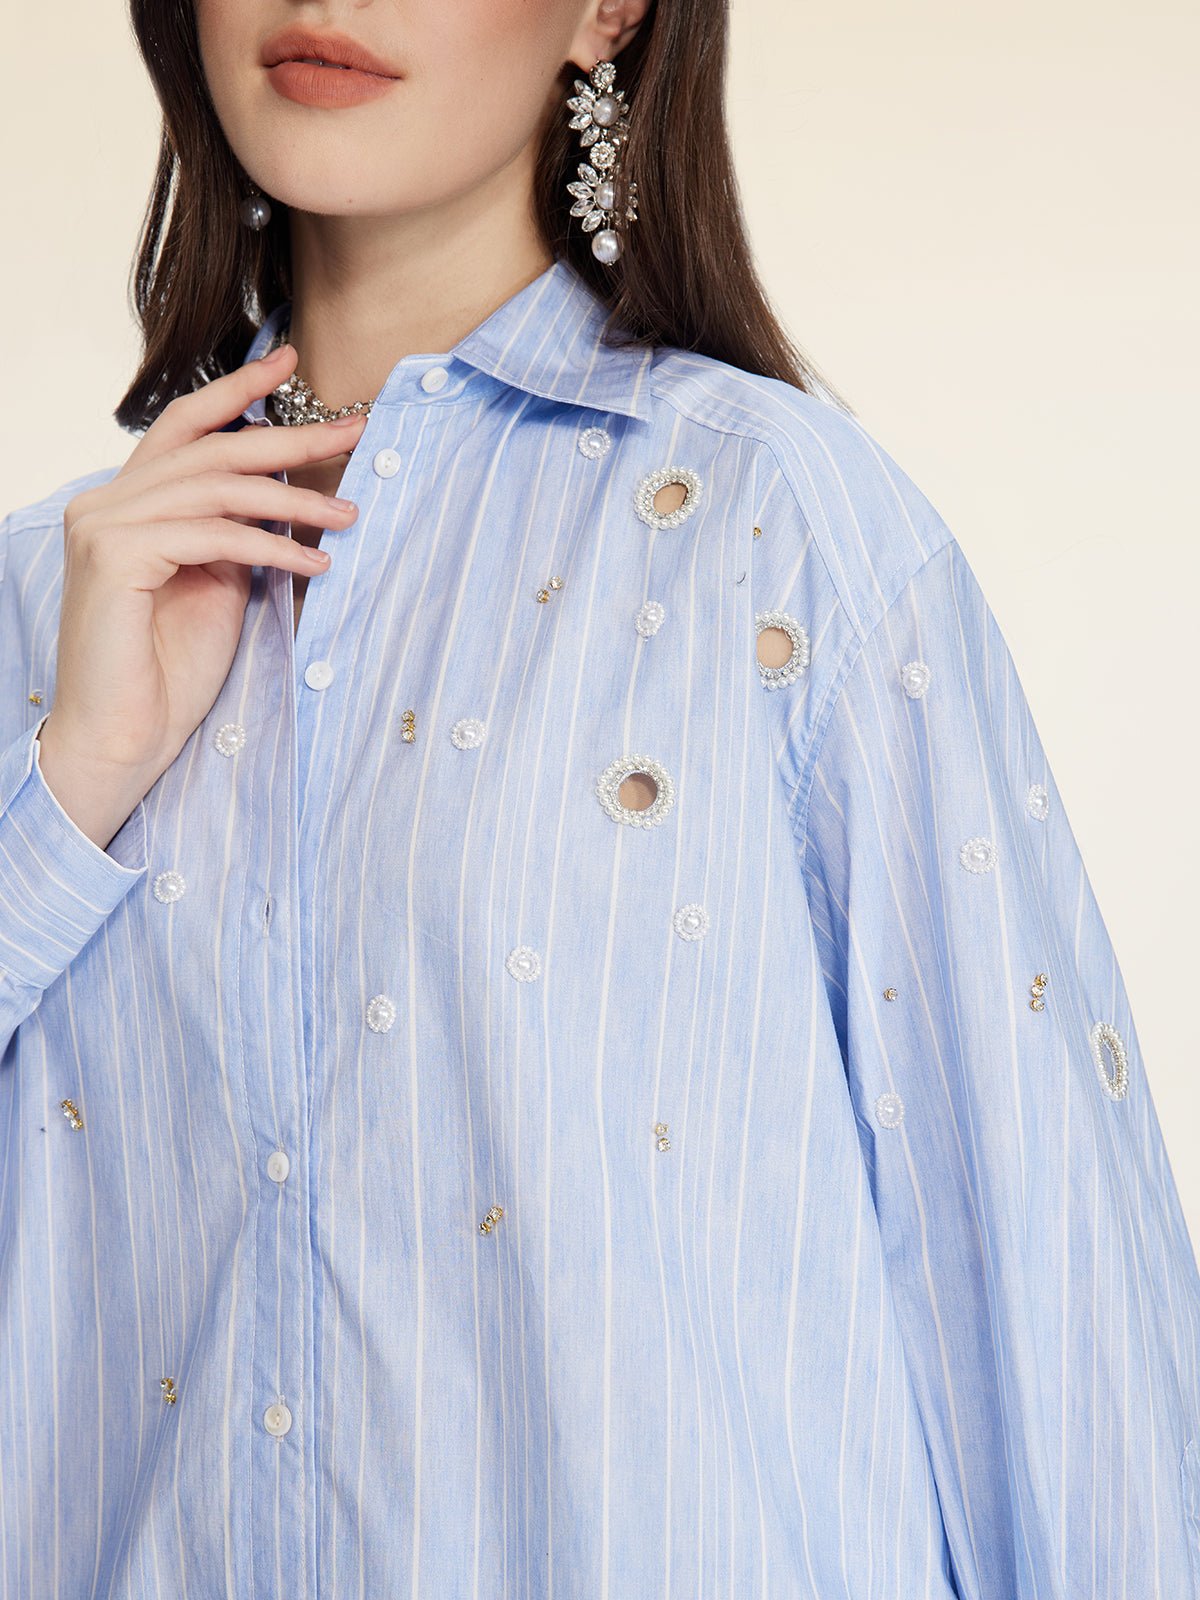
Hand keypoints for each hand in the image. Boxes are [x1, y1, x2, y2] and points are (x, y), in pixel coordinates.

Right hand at [35, 343, 367, 843]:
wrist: (124, 738)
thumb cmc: (168, 672)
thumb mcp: (216, 585)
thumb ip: (234, 533)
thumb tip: (286, 495)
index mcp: (124, 503)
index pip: (183, 427)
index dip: (236, 391)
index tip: (289, 362)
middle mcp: (104, 503)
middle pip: (211, 448)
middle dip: (290, 435)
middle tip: (354, 428)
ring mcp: (103, 527)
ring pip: (217, 488)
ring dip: (295, 499)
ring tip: (350, 513)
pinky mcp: (115, 558)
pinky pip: (212, 536)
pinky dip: (272, 548)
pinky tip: (315, 566)